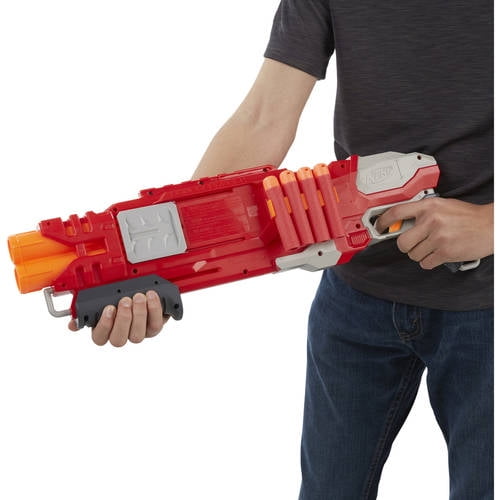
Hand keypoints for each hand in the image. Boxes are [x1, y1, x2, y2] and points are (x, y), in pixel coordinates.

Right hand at [67, 291, 168, 346]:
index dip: (104, 325)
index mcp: (105, 330)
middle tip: (125, 300)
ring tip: (139, 297)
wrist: (147, 295)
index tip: (109, 308)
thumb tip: (72, 324)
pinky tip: (151, 297)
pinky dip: (154, 309)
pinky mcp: (153, 329)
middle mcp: (122, 335)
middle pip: (119, 339)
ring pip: (137, 335)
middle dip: (123, 319)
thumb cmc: (122, 296)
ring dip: (139, 313)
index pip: (99, 337)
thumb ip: (89, 308)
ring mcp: (138, 333)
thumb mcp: (104, 298)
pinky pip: (155, 325)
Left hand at [376, 198, 492, 269]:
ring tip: (433, 247)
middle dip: (406, 247)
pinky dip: (430, 262)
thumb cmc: (468, 216)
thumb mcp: (443, 206)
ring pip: (413, 255)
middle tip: (414, 245)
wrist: (492, 225)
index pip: (396, 212)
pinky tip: (439, 254)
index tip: (378, 227)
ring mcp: (438, 236)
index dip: (383, 221)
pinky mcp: (445, 251)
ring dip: (420, 255)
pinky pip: (425, 263)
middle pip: (401, 242)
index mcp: (429, 206)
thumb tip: (402, 223)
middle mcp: (431, 220)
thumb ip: (423, 212)